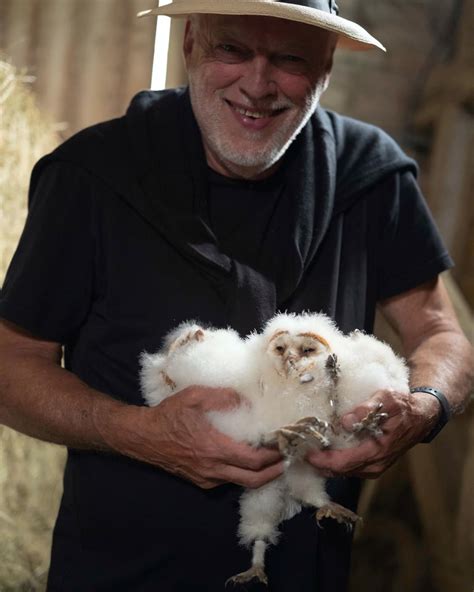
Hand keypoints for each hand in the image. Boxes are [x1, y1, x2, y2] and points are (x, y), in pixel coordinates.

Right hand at [100, 386, 282, 488]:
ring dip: (260, 474)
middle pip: (253, 479)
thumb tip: (245, 399)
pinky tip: (245, 462)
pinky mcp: (199, 480)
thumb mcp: (195, 396)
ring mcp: (206, 477)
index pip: (254, 460)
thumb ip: (222, 397)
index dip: (274, 455)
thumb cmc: (169, 414)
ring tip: (272, 460)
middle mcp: (213, 468)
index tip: (285, 444)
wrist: (143, 436)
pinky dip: (241, 473)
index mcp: (215, 448)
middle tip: (287, 458)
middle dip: (274, 471)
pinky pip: (226, 480)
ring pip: (240, 482)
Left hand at [306, 389, 440, 478]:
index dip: (321, 460)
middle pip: (339, 471)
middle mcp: (374, 464)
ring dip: (325, 463)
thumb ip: (365, 410)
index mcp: (376, 451)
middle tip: (298, 450)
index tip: (305, 453)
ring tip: (307, 450)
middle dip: (318, 463)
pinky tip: (323, 451)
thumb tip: (345, 422)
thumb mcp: (385, 399)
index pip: (342, 463)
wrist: (422, 417)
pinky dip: (334, 462)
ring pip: (343, 471)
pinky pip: (349, 467)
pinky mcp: (372, 465)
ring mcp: (374, 467)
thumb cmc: (403, 406)